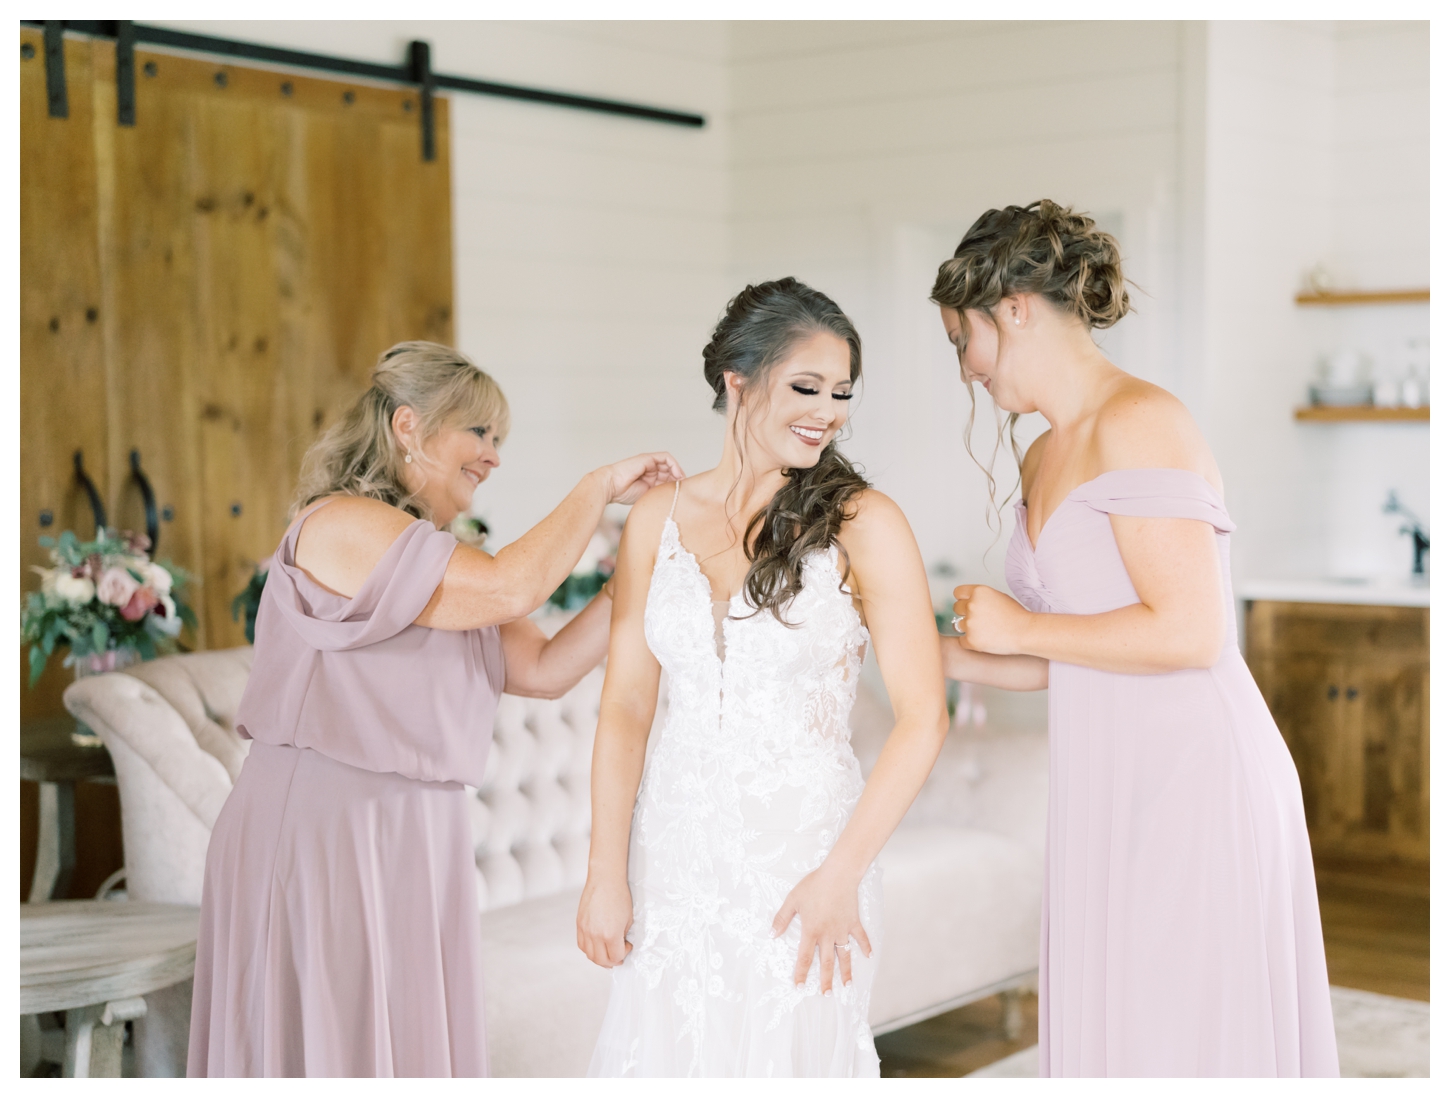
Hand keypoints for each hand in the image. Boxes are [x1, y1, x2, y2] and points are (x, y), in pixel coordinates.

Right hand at [577, 874, 633, 967]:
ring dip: (599, 958)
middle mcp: (595, 934)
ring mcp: (585, 930)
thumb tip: (620, 946)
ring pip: (589, 955)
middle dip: (612, 961)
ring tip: (607, 952)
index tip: (627, 946)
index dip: (624, 954)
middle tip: (618, 956)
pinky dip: (589, 949)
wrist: (605, 880)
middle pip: (601, 960)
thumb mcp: (628, 919)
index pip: (615, 957)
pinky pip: (581, 944)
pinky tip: (596, 945)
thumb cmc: (619, 895)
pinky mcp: (579, 924)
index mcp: (610, 934)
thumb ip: (622, 936)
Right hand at [597, 453, 683, 505]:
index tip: (681, 493)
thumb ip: (657, 493)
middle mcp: (649, 469)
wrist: (610, 487)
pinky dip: (674, 465)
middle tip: (683, 488)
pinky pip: (665, 457)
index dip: (675, 484)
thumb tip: (673, 498)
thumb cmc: (623, 493)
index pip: (666, 479)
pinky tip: (677, 475)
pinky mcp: (648, 458)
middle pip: (669, 471)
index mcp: (648, 478)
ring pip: (669, 464)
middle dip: (678, 479)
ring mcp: (648, 463)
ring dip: (678, 472)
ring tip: (681, 482)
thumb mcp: (646, 495)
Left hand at [770, 863, 870, 993]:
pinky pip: (861, 937)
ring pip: (844, 955)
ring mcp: (842, 930)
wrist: (838, 874)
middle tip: (826, 995)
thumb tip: (772, 935)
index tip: (800, 986)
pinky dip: (865, 946)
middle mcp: (828, 934)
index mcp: (811, 931)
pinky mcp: (853, 922)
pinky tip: (868, 956)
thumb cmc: (813, 885)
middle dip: (826, 980)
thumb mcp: (793, 900)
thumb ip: (782, 918)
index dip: (801, 973)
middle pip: (826, 962)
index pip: (805, 957)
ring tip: (847, 985)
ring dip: (846, 971)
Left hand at [952, 584, 1029, 654]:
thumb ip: (981, 597)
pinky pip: (962, 641)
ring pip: (958, 625)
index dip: (963, 599)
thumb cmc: (1016, 615)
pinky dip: (971, 642)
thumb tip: (967, 601)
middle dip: (965, 613)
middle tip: (980, 620)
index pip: (958, 593)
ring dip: (968, 628)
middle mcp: (972, 605)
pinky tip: (985, 641)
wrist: (1026, 632)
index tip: (968, 605)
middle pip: (956, 608)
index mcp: (979, 592)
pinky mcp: (971, 640)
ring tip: (985, 630)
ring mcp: (970, 623)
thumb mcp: (998, 597)